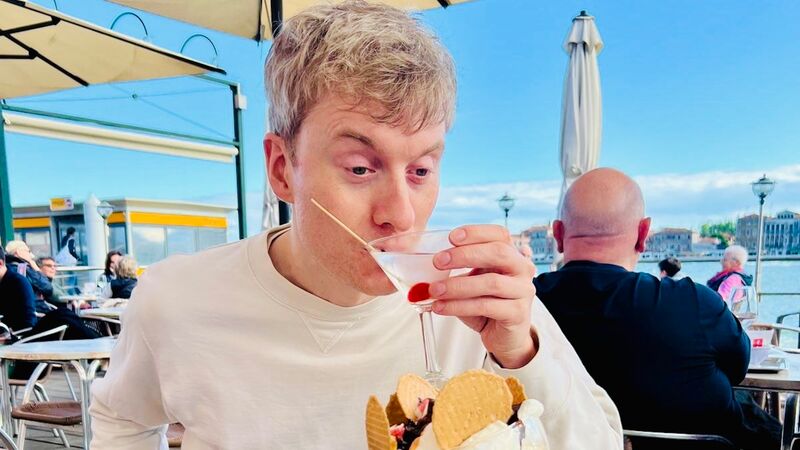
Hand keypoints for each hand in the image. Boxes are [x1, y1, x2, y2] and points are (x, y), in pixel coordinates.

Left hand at [429, 225, 537, 368]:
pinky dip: (459, 306)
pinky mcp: (518, 314)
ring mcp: (523, 291)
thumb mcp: (471, 280)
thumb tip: (420, 267)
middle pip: (498, 253)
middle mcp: (522, 269)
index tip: (451, 237)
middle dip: (465, 255)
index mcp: (511, 254)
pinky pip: (486, 306)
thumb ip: (457, 270)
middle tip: (437, 261)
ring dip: (457, 285)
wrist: (504, 336)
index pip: (499, 234)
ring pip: (491, 282)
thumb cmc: (485, 303)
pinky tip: (440, 307)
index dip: (476, 232)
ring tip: (433, 290)